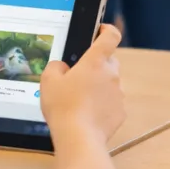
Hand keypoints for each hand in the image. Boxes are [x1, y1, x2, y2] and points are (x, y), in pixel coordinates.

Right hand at [39, 24, 125, 145]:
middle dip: (96, 65)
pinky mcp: (121, 112)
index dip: (106, 30)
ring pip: (110, 83)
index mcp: (95, 61)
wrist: (79, 138)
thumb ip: (56, 67)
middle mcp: (111, 74)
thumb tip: (62, 67)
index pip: (111, 36)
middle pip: (109, 61)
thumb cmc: (63, 106)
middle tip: (79, 76)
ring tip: (80, 100)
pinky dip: (103, 105)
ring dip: (99, 87)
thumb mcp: (48, 81)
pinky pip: (112, 102)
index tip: (100, 31)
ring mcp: (118, 93)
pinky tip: (88, 115)